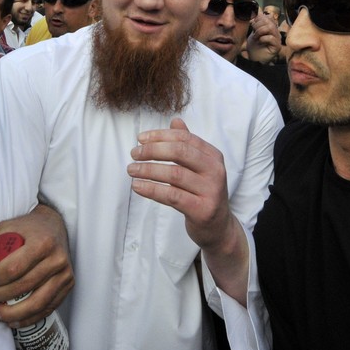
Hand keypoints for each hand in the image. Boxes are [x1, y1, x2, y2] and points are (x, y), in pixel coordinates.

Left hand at [0, 204, 73, 327]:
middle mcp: (56, 259)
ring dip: (12, 313)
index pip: (13, 268)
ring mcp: (65, 274)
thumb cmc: (27, 228)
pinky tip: (12, 320)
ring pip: (37, 303)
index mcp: (41, 242)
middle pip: (23, 287)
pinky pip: (47, 308)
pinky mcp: (68, 285)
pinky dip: (28, 319)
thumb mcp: (4, 228)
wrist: (54, 225)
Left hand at [128, 118, 249, 303]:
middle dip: (153, 150)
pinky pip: (172, 196)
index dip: (160, 136)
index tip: (140, 139)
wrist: (218, 228)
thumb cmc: (203, 193)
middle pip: (180, 152)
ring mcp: (211, 191)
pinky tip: (137, 186)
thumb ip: (188, 145)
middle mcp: (215, 171)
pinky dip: (152, 190)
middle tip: (134, 154)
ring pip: (174, 174)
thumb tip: (175, 121)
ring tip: (131, 170)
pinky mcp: (202, 210)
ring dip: (148, 170)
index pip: (184, 138)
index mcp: (213, 156)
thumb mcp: (199, 167)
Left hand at [246, 11, 281, 63]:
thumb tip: (256, 10)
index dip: (259, 19)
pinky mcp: (277, 47)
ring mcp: (277, 39)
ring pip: (270, 28)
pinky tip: (259, 42)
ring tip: (256, 37)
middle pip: (269, 21)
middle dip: (258, 25)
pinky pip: (271, 38)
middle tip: (253, 31)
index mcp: (271, 27)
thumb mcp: (254, 31)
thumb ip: (256, 22)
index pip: (267, 17)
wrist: (254, 58)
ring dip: (260, 31)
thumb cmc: (255, 46)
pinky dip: (263, 38)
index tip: (252, 24)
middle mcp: (276, 32)